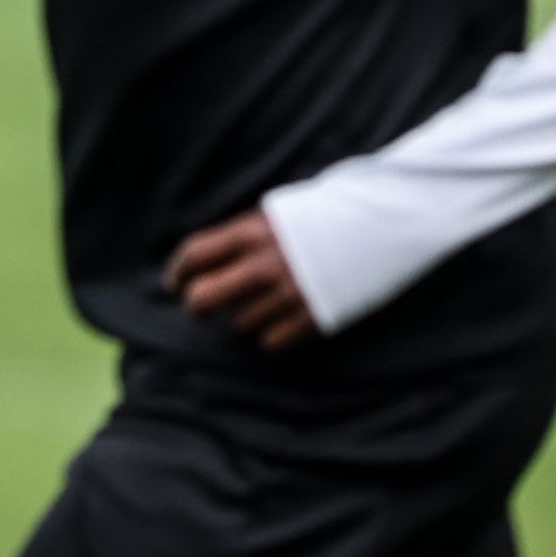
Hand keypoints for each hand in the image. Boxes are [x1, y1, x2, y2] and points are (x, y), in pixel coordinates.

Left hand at [164, 208, 316, 350]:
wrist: (381, 223)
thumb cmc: (324, 216)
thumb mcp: (275, 215)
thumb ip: (241, 238)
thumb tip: (206, 264)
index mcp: (251, 232)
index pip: (194, 255)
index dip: (176, 272)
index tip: (174, 284)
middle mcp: (263, 264)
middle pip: (202, 299)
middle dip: (196, 307)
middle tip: (200, 309)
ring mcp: (287, 294)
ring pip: (238, 324)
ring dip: (243, 318)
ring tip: (263, 303)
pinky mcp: (313, 317)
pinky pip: (271, 341)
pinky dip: (271, 335)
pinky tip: (282, 320)